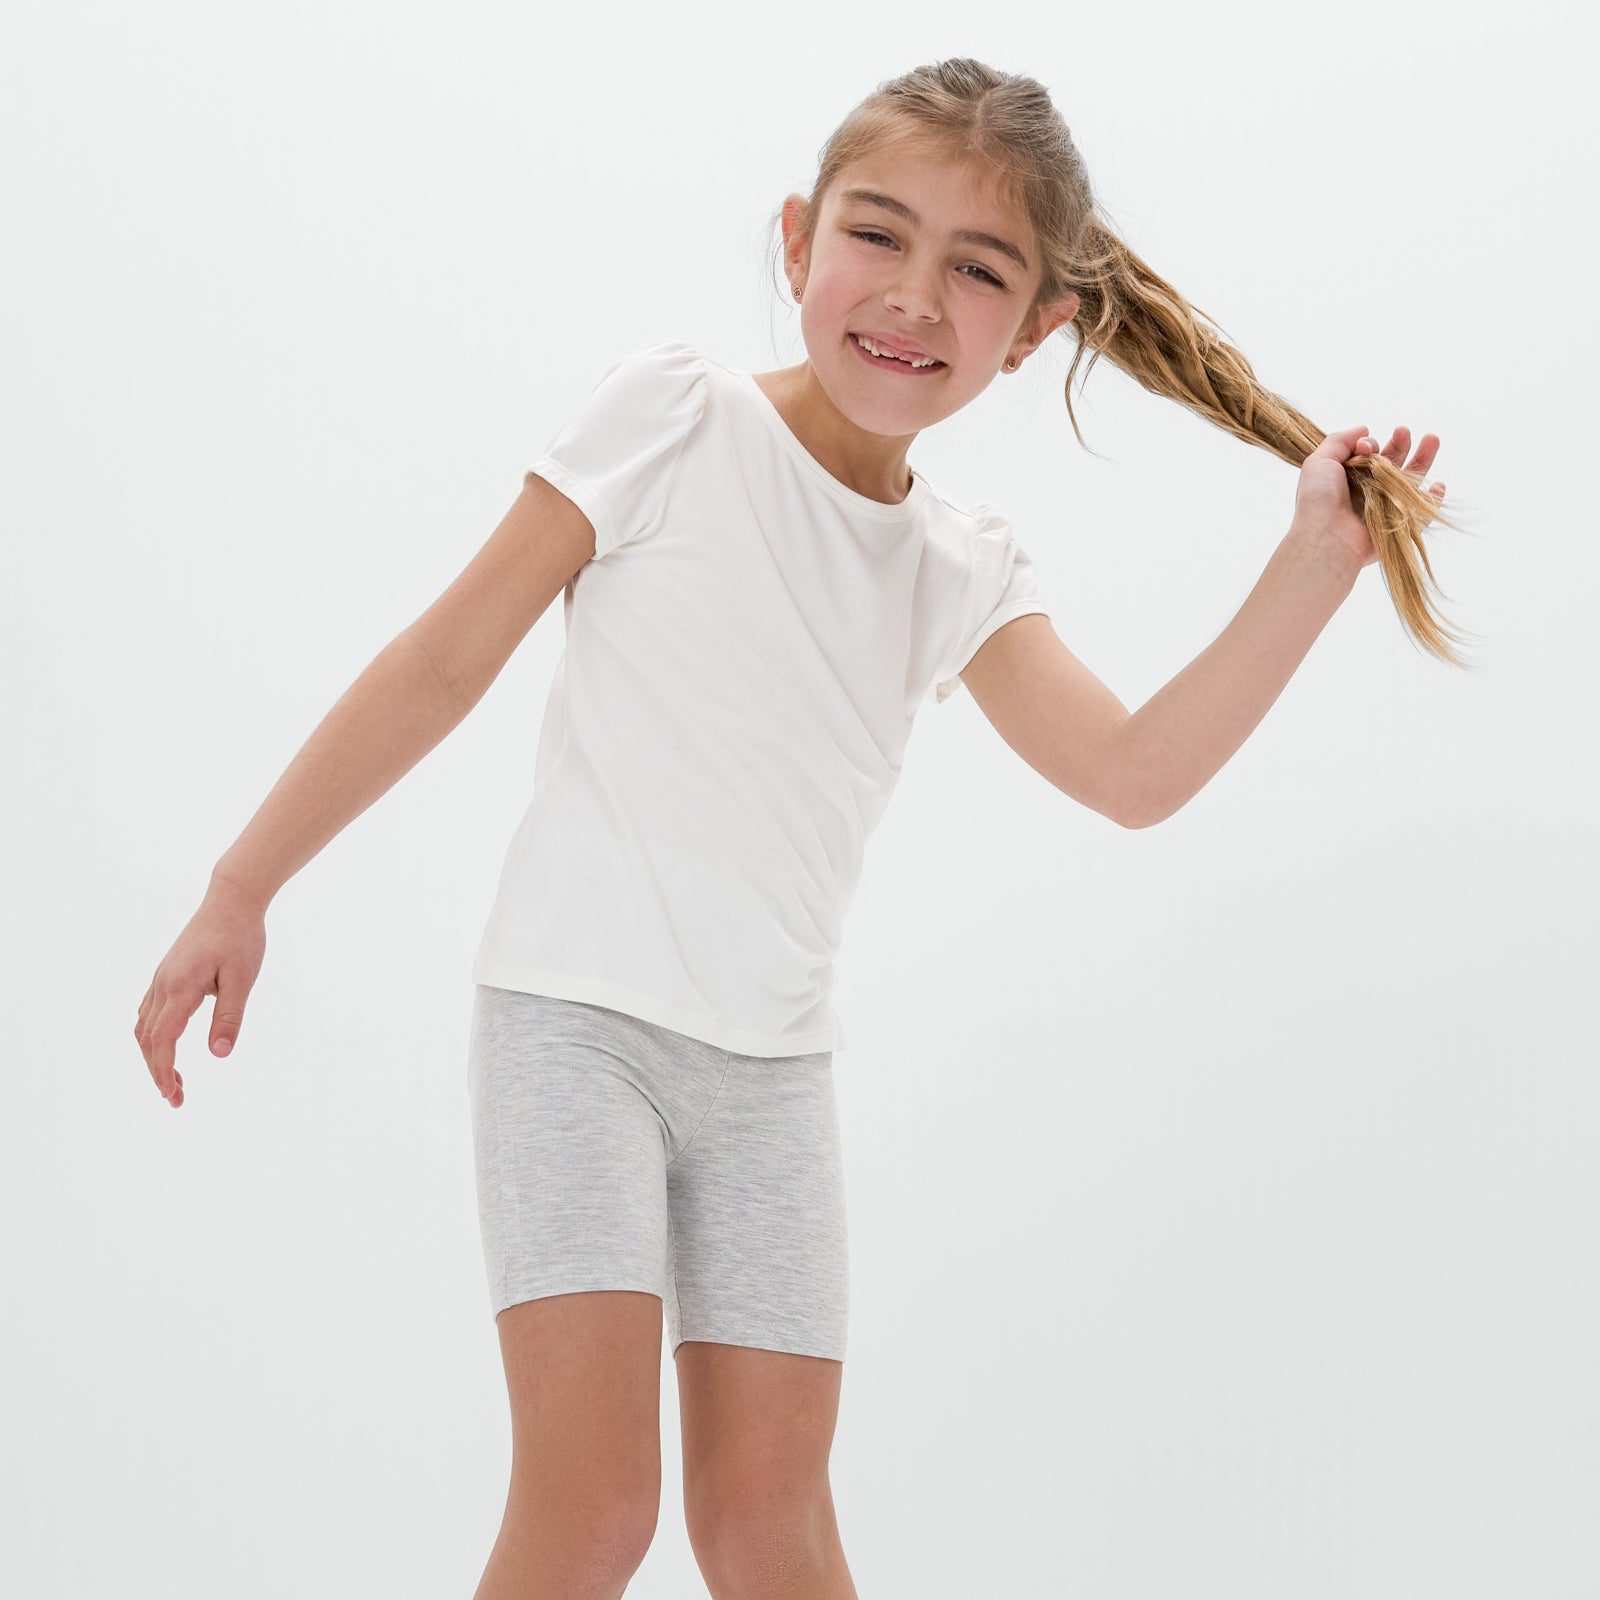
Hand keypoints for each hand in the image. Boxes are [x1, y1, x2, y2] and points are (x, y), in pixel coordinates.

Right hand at [134, 880, 266, 1107]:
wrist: (231, 900)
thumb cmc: (241, 937)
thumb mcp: (243, 979)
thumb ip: (230, 1017)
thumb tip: (219, 1055)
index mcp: (180, 987)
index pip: (163, 1039)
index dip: (163, 1070)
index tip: (171, 1095)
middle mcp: (163, 984)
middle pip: (148, 1038)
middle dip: (157, 1071)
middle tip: (176, 1099)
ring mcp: (161, 978)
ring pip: (145, 1026)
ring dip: (154, 1056)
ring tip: (174, 1080)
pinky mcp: (167, 974)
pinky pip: (149, 1012)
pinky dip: (154, 1037)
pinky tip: (168, 1047)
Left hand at [1291, 423, 1446, 570]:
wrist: (1327, 537)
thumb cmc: (1318, 500)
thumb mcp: (1319, 461)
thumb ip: (1339, 440)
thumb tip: (1364, 429)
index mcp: (1348, 479)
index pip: (1368, 456)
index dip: (1370, 445)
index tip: (1365, 447)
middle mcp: (1366, 494)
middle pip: (1392, 464)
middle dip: (1400, 445)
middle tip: (1403, 431)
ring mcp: (1384, 510)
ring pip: (1410, 483)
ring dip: (1422, 460)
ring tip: (1432, 439)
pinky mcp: (1398, 528)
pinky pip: (1422, 514)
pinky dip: (1432, 500)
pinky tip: (1438, 485)